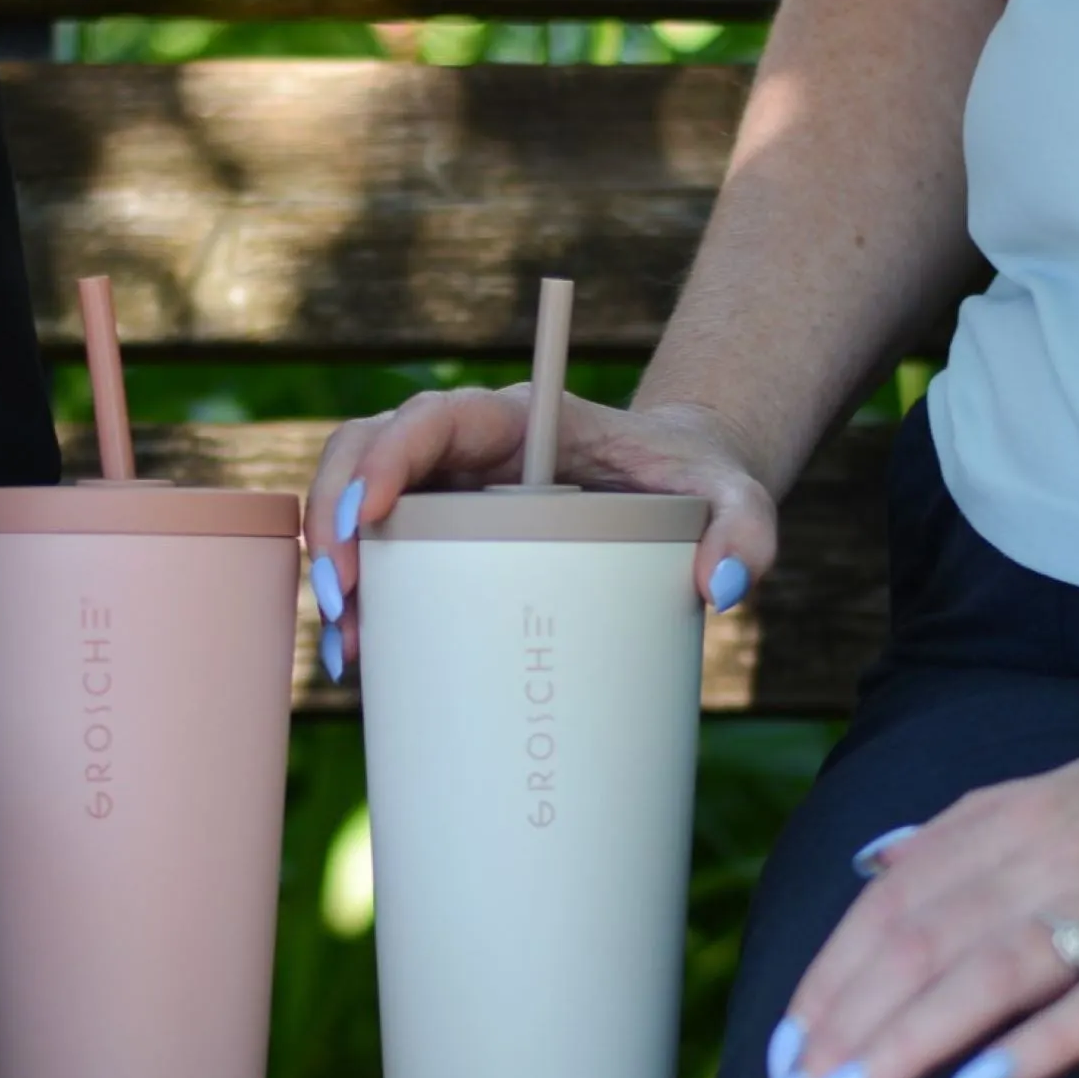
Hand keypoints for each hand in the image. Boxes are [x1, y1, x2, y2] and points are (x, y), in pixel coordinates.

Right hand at [302, 388, 777, 673]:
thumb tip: (718, 588)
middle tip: (343, 601)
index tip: (369, 516)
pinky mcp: (434, 538)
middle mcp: (463, 448)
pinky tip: (354, 659)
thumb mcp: (735, 499)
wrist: (675, 495)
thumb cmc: (695, 486)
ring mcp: (440, 492)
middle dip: (333, 522)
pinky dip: (351, 601)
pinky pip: (369, 554)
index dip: (387, 458)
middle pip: (362, 454)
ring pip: (349, 504)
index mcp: (517, 419)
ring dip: (331, 570)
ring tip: (347, 649)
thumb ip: (747, 530)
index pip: (430, 418)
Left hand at [765, 722, 1078, 1077]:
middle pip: (920, 943)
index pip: (889, 905)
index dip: (828, 979)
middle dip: (843, 1028)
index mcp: (1011, 818)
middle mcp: (1053, 853)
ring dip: (906, 1041)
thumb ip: (966, 828)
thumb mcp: (1066, 788)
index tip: (781, 1050)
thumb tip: (875, 862)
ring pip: (988, 973)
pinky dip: (1040, 1043)